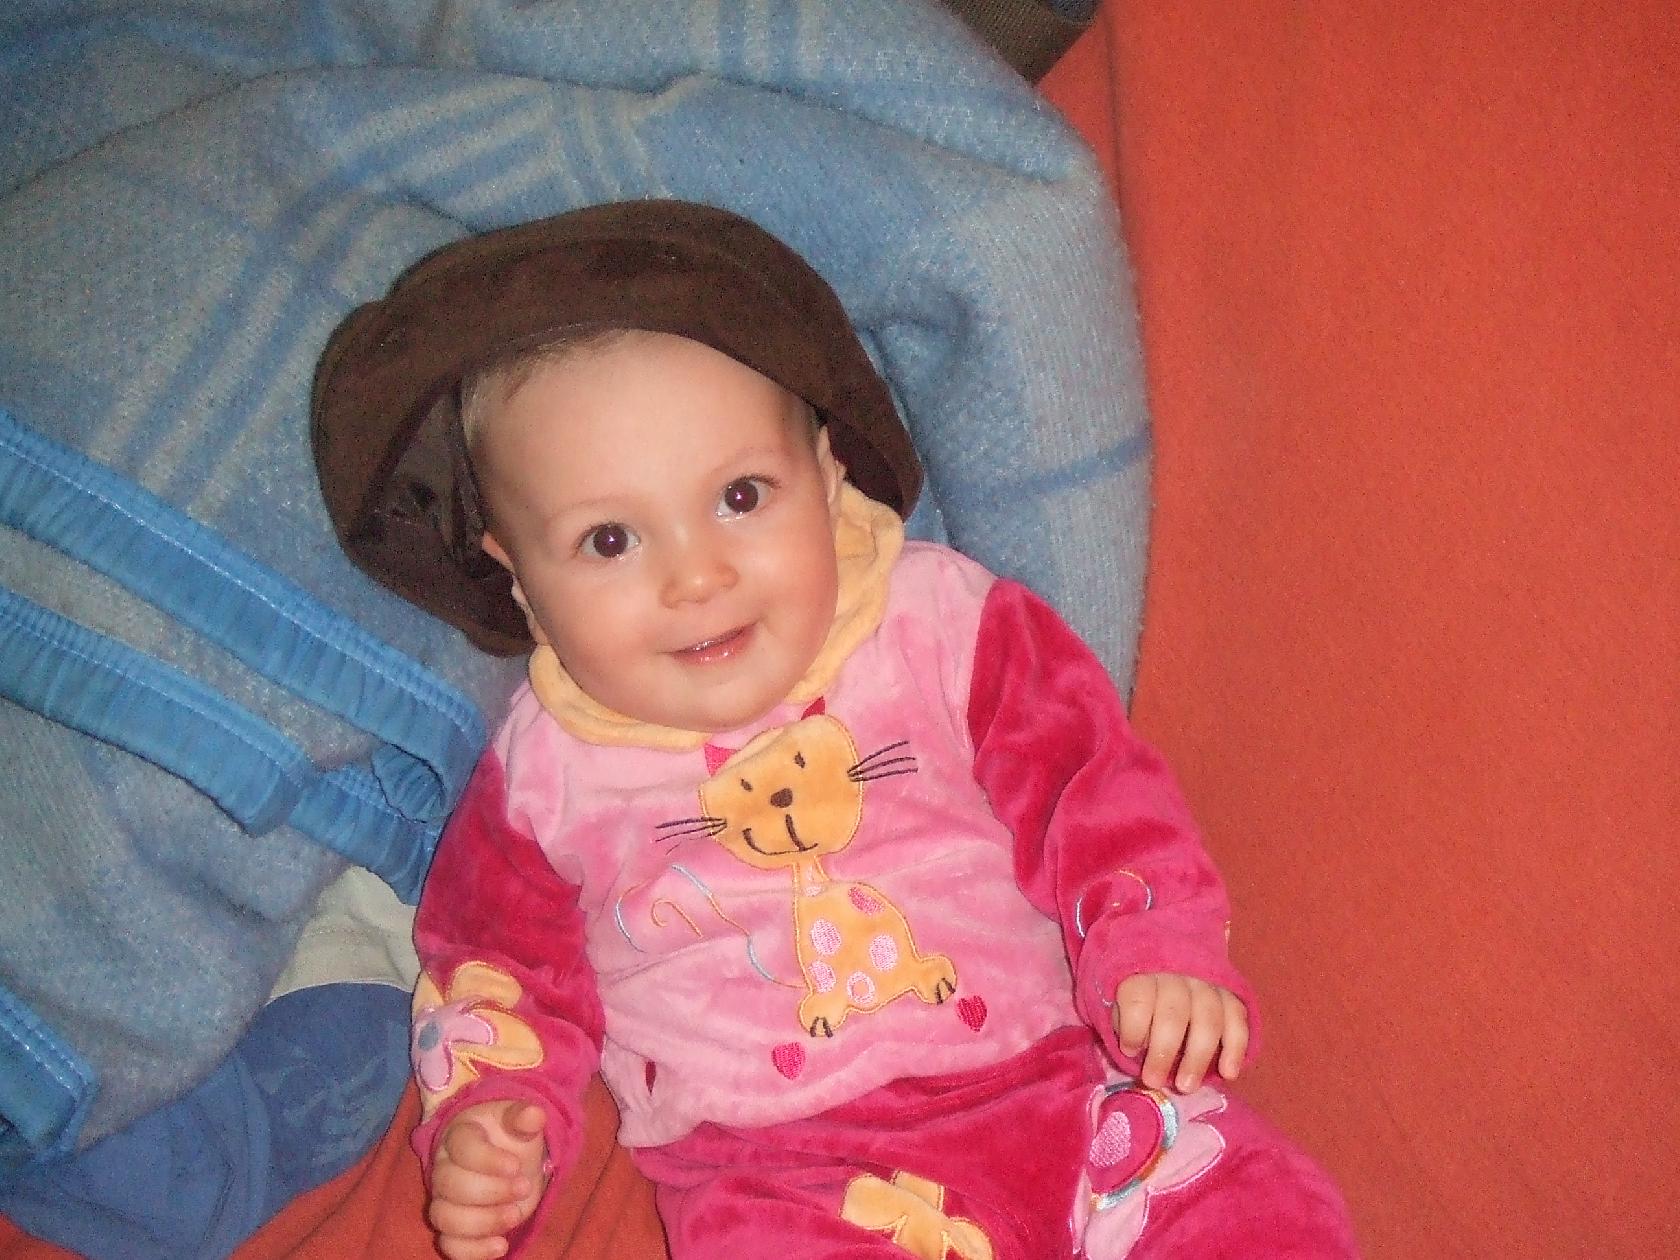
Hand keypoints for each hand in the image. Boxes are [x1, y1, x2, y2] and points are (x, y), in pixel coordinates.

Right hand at [428, 1100, 550, 1259]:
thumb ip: (523, 1117)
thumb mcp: (518, 1122)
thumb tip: (535, 1114)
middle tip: (524, 1187)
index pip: (461, 1147)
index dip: (487, 1159)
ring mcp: (444, 1201)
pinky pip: (449, 1245)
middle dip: (489, 1191)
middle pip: (449, 1184)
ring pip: (444, 1218)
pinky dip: (472, 1251)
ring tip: (515, 1215)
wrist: (509, 1160)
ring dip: (481, 1222)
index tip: (516, 1166)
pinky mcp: (453, 1228)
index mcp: (458, 1136)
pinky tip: (501, 1246)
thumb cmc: (510, 1138)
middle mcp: (443, 1169)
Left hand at [1114, 972, 1247, 1093]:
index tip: (1128, 1051)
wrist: (1173, 969)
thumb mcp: (1120, 1002)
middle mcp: (1177, 975)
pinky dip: (1235, 1049)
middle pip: (1173, 1013)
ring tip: (1186, 1086)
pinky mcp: (1231, 997)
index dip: (1133, 1028)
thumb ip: (1124, 1022)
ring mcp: (1207, 985)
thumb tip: (1135, 1052)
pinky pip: (1238, 1022)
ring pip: (1208, 1020)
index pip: (1139, 998)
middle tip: (1154, 1081)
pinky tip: (1228, 1073)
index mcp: (1143, 974)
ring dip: (1197, 1057)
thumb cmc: (1141, 998)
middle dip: (1163, 1051)